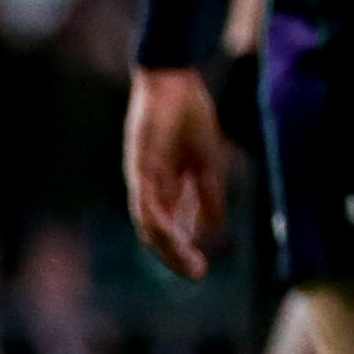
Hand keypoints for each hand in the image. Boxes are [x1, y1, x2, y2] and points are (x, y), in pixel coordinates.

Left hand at [124, 67, 229, 280]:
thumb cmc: (189, 115)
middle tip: (197, 272)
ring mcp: (142, 178)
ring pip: (149, 223)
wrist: (174, 82)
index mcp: (166, 185)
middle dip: (175, 255)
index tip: (201, 266)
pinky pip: (145, 204)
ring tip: (189, 263)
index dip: (184, 246)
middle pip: (156, 230)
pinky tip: (174, 237)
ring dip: (168, 247)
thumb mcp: (207, 162)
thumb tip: (213, 228)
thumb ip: (209, 194)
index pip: (171, 224)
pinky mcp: (140, 167)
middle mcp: (149, 186)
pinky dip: (159, 223)